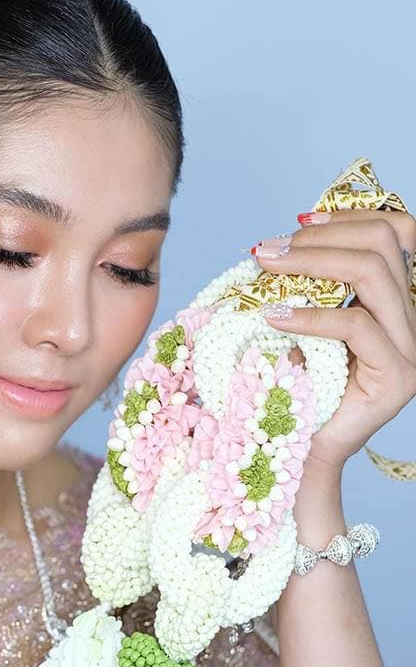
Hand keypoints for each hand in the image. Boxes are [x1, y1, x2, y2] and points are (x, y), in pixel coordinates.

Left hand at [254, 209, 415, 472]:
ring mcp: (413, 347)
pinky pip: (356, 325)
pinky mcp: (398, 376)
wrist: (297, 449)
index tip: (299, 221)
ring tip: (266, 271)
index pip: (399, 233)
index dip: (352, 216)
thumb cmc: (295, 385)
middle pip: (385, 244)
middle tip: (268, 251)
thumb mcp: (304, 323)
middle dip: (321, 238)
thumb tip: (278, 243)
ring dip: (311, 264)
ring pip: (374, 274)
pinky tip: (274, 317)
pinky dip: (310, 315)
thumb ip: (310, 286)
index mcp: (397, 300)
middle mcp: (414, 319)